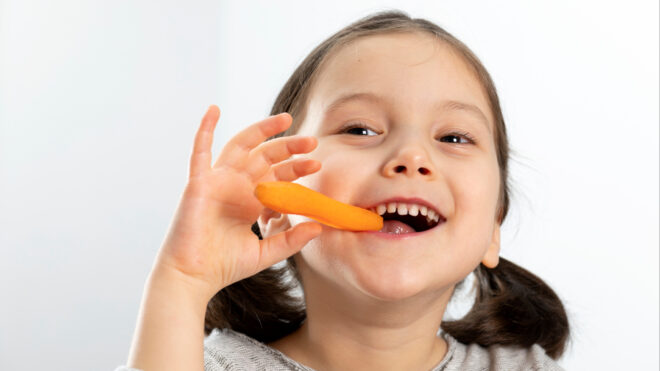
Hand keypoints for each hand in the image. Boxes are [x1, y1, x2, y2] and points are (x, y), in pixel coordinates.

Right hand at [153, 105, 321, 300]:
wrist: (193, 277)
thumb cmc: (224, 266)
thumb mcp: (266, 252)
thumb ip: (291, 239)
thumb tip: (319, 226)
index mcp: (251, 201)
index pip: (277, 175)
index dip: (296, 168)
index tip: (317, 165)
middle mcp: (236, 186)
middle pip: (265, 156)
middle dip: (289, 147)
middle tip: (312, 140)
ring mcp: (217, 181)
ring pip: (241, 146)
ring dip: (261, 130)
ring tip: (284, 118)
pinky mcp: (198, 183)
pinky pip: (200, 151)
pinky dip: (205, 129)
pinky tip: (214, 109)